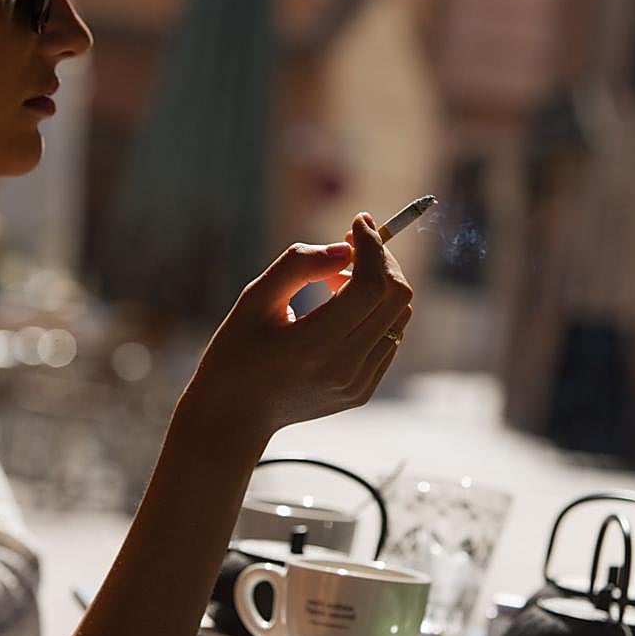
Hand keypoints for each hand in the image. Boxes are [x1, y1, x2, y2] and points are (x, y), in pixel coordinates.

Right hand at [185, 213, 413, 436]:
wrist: (235, 414)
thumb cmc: (237, 352)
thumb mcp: (254, 300)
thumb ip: (299, 265)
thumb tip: (346, 248)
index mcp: (314, 347)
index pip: (370, 287)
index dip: (371, 247)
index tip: (358, 221)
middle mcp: (344, 369)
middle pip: (395, 299)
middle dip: (381, 260)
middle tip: (350, 247)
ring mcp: (358, 384)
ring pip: (399, 318)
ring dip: (379, 286)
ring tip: (337, 281)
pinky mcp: (363, 390)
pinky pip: (390, 338)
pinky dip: (376, 312)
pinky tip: (341, 308)